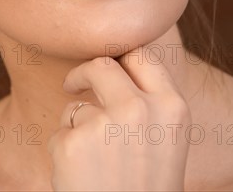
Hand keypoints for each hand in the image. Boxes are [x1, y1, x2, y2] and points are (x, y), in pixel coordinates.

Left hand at [47, 45, 191, 190]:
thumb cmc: (146, 190)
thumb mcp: (166, 141)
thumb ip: (150, 103)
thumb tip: (117, 67)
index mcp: (172, 107)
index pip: (141, 53)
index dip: (120, 55)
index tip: (106, 63)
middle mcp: (141, 109)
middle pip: (102, 64)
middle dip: (83, 72)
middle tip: (72, 84)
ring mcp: (105, 124)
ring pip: (76, 106)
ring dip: (76, 127)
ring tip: (93, 166)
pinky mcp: (72, 143)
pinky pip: (60, 133)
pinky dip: (63, 152)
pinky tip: (80, 178)